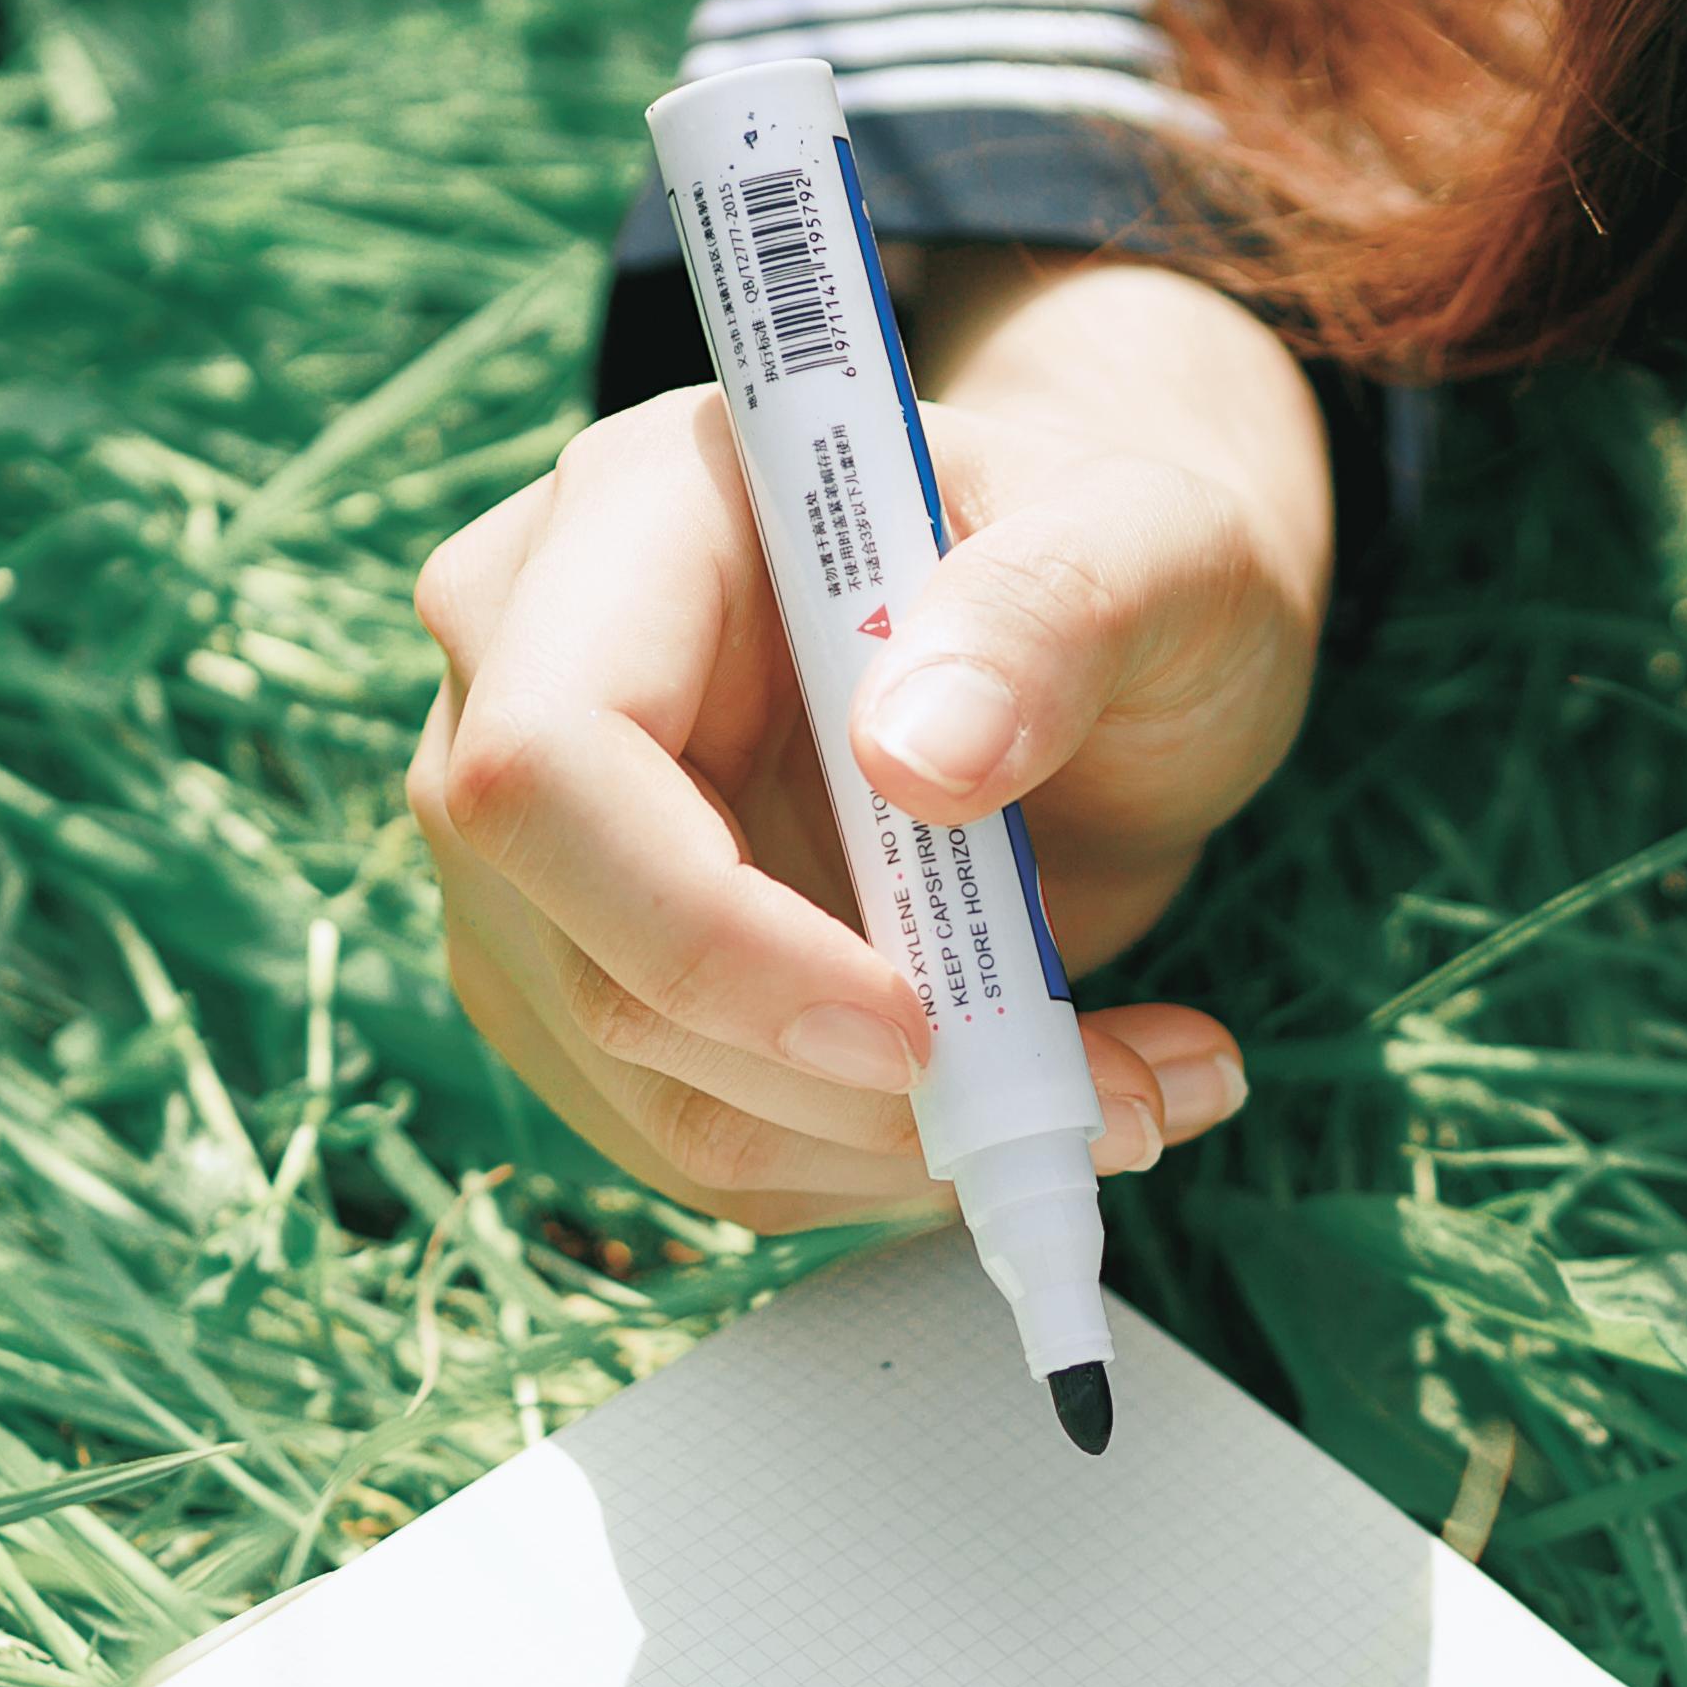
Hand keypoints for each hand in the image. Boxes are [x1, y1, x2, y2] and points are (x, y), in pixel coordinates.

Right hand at [408, 250, 1329, 1232]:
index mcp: (632, 520)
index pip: (551, 763)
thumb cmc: (1115, 564)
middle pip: (591, 964)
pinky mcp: (590, 978)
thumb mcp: (1159, 547)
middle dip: (848, 1087)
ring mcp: (540, 849)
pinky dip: (883, 1166)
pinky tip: (1037, 1099)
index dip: (709, 933)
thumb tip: (917, 758)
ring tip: (1129, 1094)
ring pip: (650, 1092)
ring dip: (899, 1149)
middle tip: (1107, 1099)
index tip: (915, 1029)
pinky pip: (703, 1140)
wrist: (1104, 644)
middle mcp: (527, 677)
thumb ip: (1057, 614)